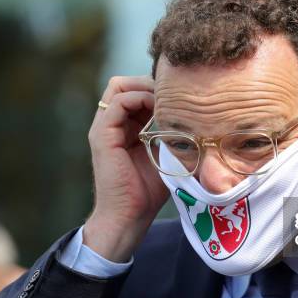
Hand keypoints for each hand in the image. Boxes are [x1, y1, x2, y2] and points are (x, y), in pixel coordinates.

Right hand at [85, 76, 168, 261]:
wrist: (130, 216)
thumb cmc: (149, 191)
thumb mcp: (164, 155)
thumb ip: (170, 134)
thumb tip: (195, 119)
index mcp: (123, 128)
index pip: (134, 92)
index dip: (155, 88)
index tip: (180, 94)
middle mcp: (110, 125)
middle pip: (123, 84)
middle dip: (148, 82)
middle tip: (173, 92)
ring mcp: (103, 128)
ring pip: (118, 87)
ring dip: (144, 87)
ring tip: (167, 99)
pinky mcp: (102, 135)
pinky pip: (117, 102)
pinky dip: (138, 98)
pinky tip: (158, 109)